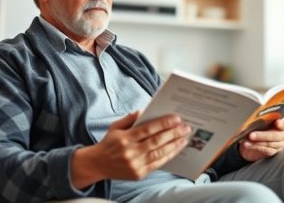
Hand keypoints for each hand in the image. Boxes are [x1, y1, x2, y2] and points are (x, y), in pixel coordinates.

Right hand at [71, 111, 190, 187]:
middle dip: (173, 133)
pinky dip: (169, 156)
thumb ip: (130, 118)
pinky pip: (157, 164)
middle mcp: (130, 152)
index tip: (176, 118)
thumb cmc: (109, 143)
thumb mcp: (115, 127)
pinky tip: (176, 149)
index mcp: (125, 138)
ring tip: (185, 137)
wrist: (97, 164)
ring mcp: (135, 164)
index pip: (148, 129)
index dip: (163, 123)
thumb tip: (144, 110)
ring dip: (175, 145)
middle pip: (156, 141)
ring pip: (159, 153)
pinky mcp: (139, 174)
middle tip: (186, 127)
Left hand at [238, 118, 283, 161]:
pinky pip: (266, 151)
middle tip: (251, 135)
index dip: (281, 124)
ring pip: (269, 144)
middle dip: (262, 135)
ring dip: (256, 143)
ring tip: (246, 141)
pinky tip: (248, 145)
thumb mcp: (263, 120)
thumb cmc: (263, 126)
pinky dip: (255, 147)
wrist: (257, 138)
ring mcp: (281, 145)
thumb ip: (263, 119)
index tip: (277, 122)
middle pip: (276, 136)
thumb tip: (256, 119)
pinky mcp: (274, 153)